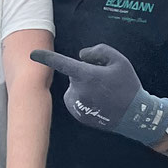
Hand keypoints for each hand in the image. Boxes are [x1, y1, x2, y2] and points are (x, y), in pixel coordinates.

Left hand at [29, 45, 167, 145]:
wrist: (135, 116)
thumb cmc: (128, 86)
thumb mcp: (119, 61)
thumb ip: (99, 51)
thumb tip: (81, 55)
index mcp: (87, 76)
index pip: (62, 63)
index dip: (46, 57)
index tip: (32, 54)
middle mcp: (78, 91)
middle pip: (74, 75)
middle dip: (85, 73)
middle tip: (105, 79)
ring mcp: (78, 105)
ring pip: (74, 89)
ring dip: (84, 87)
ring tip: (104, 93)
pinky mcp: (80, 115)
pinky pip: (77, 101)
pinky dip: (85, 99)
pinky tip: (101, 103)